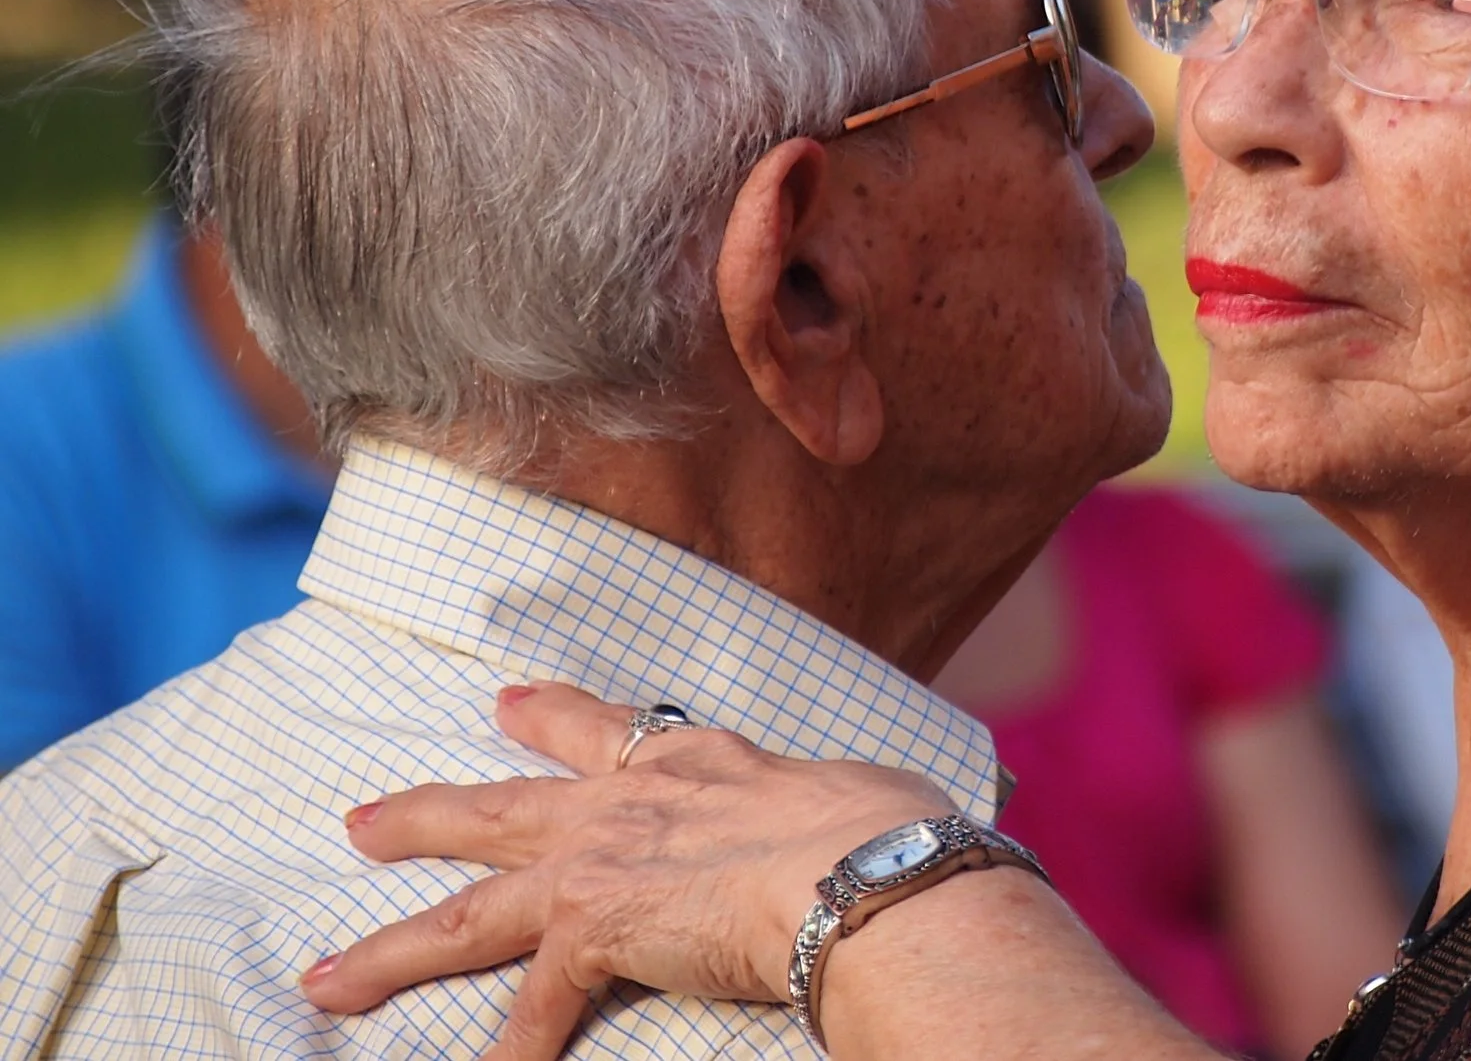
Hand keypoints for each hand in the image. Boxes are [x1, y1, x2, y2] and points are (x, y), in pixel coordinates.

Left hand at [299, 683, 951, 1058]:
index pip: (610, 732)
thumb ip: (832, 809)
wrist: (864, 870)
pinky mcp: (595, 932)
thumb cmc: (887, 833)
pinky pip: (533, 1015)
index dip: (554, 718)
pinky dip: (507, 1054)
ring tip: (326, 977)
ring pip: (471, 912)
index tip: (508, 702)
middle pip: (505, 809)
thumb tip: (880, 823)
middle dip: (428, 814)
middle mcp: (633, 803)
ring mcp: (602, 865)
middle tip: (361, 820)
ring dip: (391, 949)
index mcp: (700, 763)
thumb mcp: (858, 796)